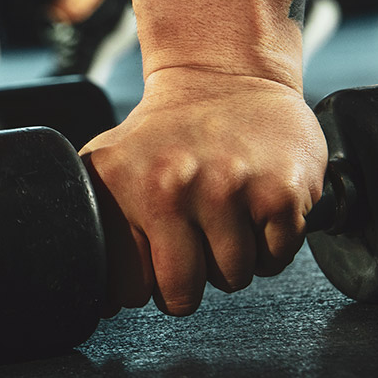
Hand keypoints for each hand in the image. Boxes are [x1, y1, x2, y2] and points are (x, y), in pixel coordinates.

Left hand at [82, 67, 326, 316]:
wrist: (226, 76)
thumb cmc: (168, 134)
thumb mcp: (111, 166)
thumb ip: (97, 226)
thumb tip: (98, 300)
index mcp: (121, 184)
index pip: (127, 286)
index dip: (142, 286)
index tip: (150, 264)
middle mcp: (171, 185)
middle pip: (182, 294)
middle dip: (189, 281)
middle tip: (192, 240)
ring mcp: (228, 187)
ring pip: (232, 279)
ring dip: (232, 260)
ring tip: (224, 214)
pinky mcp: (280, 191)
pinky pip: (275, 259)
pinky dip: (271, 245)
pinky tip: (255, 207)